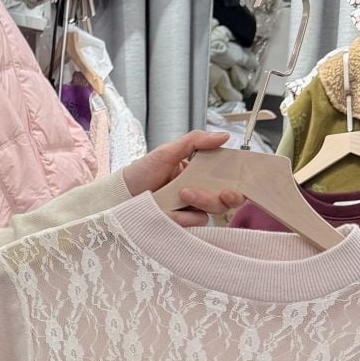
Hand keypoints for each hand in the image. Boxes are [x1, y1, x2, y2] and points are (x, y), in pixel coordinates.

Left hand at [121, 130, 244, 227]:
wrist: (121, 194)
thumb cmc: (142, 172)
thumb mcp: (168, 151)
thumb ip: (195, 141)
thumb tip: (224, 136)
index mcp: (198, 174)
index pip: (225, 178)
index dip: (237, 180)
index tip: (239, 180)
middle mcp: (198, 192)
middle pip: (225, 198)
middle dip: (230, 196)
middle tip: (227, 193)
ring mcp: (190, 209)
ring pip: (212, 210)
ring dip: (202, 201)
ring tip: (182, 193)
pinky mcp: (181, 224)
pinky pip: (195, 221)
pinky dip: (185, 215)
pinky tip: (171, 209)